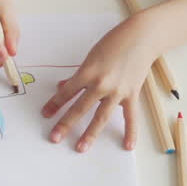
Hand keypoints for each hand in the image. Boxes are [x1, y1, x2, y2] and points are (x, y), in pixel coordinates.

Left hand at [40, 16, 158, 151]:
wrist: (141, 38)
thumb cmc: (114, 43)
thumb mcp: (91, 56)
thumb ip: (78, 75)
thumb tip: (63, 87)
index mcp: (87, 72)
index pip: (66, 92)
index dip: (54, 104)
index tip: (45, 114)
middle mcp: (101, 84)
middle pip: (80, 108)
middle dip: (65, 124)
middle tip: (54, 138)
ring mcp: (118, 91)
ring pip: (101, 117)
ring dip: (90, 134)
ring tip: (80, 148)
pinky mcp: (132, 94)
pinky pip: (130, 117)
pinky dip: (130, 132)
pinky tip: (127, 145)